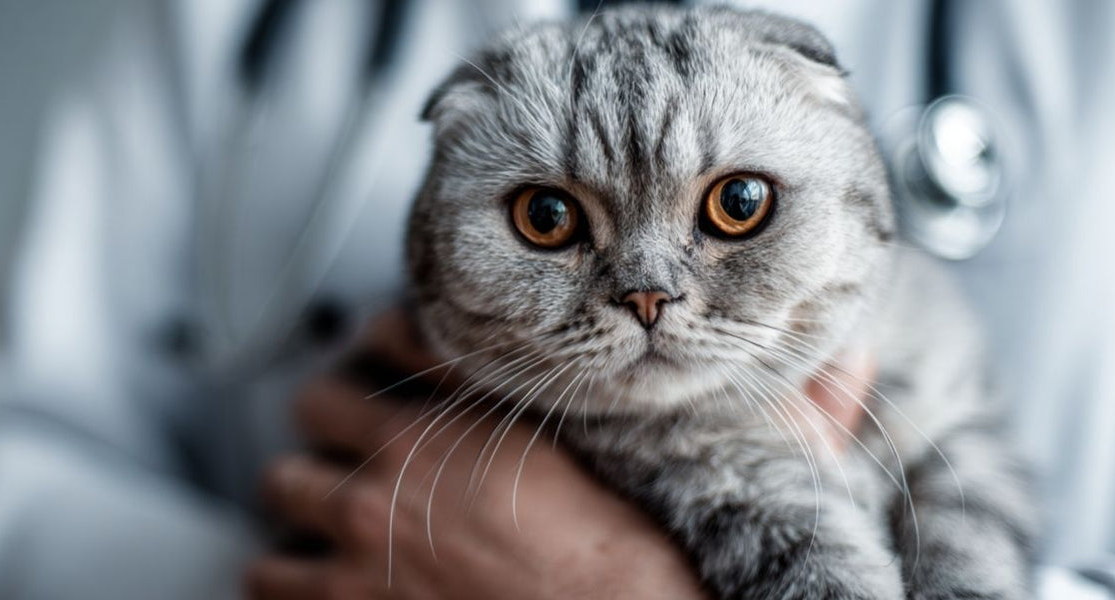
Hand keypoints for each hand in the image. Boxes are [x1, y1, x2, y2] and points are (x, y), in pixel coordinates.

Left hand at [246, 311, 872, 598]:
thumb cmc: (655, 575)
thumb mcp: (736, 477)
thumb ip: (790, 412)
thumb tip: (851, 364)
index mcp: (480, 415)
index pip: (396, 330)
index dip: (392, 339)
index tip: (397, 352)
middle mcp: (403, 463)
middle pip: (316, 400)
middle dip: (331, 416)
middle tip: (351, 434)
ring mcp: (360, 535)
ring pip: (281, 485)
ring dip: (297, 497)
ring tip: (318, 508)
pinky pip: (264, 576)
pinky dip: (278, 575)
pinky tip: (303, 579)